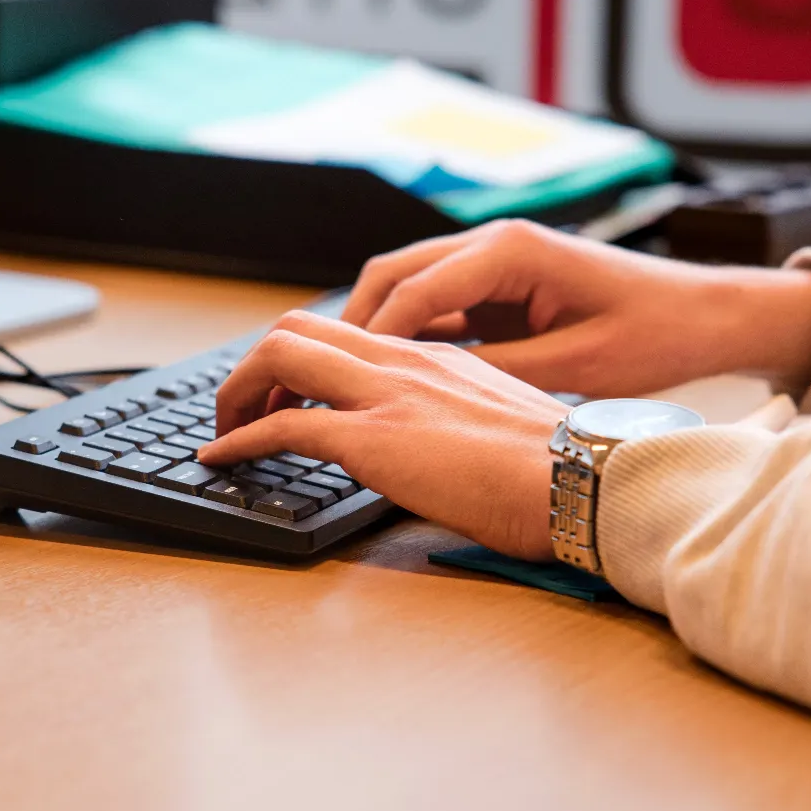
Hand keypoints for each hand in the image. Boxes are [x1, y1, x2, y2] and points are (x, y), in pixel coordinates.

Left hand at [198, 310, 564, 559]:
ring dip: (237, 394)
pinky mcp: (373, 439)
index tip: (285, 394)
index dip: (300, 358)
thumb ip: (459, 420)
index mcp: (435, 356)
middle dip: (253, 367)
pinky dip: (240, 441)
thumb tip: (442, 449)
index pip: (345, 332)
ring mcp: (386, 395)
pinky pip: (284, 425)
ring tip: (223, 433)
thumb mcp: (501, 424)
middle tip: (243, 410)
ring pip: (279, 357)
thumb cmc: (562, 470)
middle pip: (296, 328)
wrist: (587, 482)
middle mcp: (403, 362)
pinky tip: (222, 460)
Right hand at [341, 219, 810, 397]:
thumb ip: (497, 370)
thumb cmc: (656, 332)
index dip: (369, 338)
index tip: (339, 380)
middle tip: (318, 376)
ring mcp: (496, 262)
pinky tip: (394, 376)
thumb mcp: (575, 364)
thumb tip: (426, 389)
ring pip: (407, 287)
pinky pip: (437, 304)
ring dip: (375, 329)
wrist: (707, 315)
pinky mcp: (503, 286)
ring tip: (346, 381)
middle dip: (351, 324)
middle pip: (392, 275)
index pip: (413, 290)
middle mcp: (494, 245)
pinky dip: (408, 334)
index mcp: (510, 252)